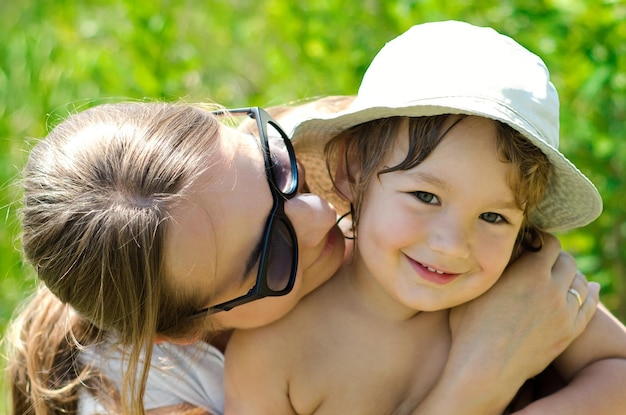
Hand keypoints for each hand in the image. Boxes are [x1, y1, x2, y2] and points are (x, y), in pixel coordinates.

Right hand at [446, 233, 598, 404]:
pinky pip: (589, 305)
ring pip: (579, 282)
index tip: (532, 243)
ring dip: (570, 275)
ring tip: (559, 276)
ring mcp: (564, 312)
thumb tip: (499, 251)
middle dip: (556, 258)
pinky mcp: (569, 332)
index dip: (540, 240)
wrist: (485, 368)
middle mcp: (553, 288)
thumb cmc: (470, 327)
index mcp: (530, 272)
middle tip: (543, 260)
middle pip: (567, 261)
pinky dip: (589, 293)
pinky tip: (590, 289)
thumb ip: (493, 266)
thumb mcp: (476, 287)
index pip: (549, 243)